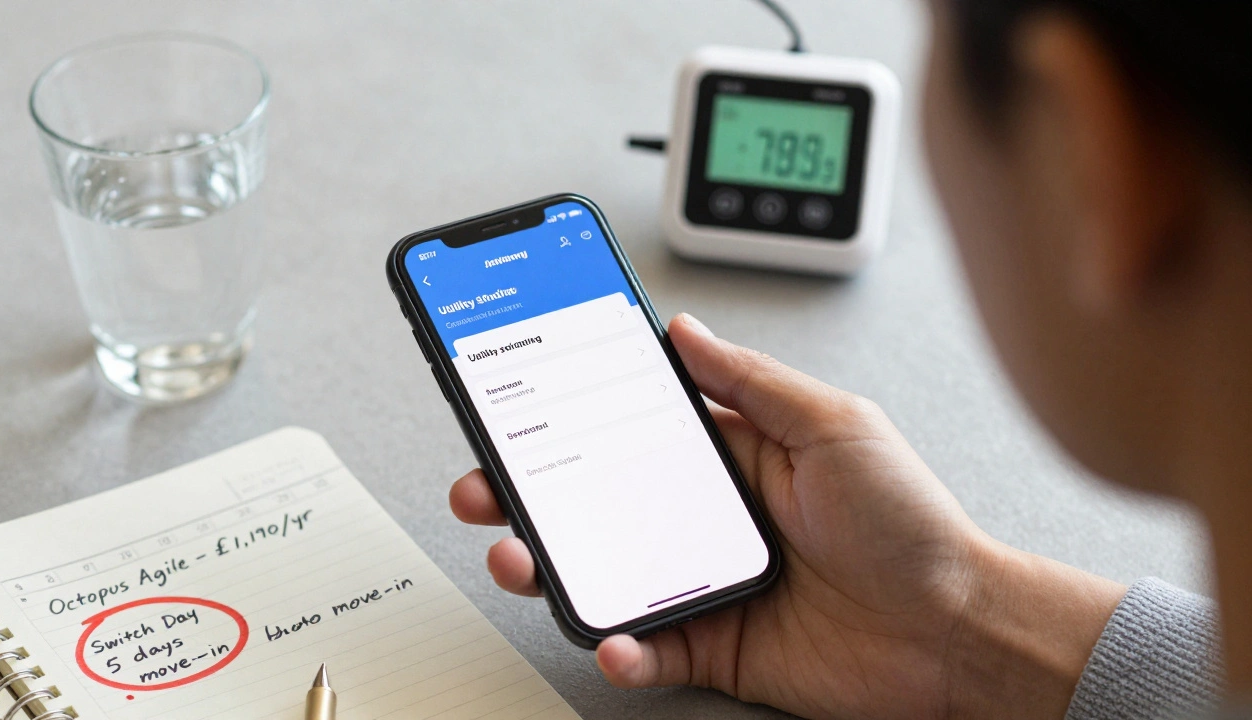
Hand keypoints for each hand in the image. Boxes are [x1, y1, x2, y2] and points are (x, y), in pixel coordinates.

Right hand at [450, 314, 1124, 718]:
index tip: (518, 398)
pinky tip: (612, 638)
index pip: (632, 426)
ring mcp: (704, 580)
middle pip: (597, 500)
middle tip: (486, 483)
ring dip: (550, 566)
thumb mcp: (834, 426)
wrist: (956, 633)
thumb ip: (752, 382)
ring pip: (605, 571)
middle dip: (530, 491)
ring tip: (519, 555)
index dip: (571, 414)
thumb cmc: (910, 525)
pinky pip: (648, 648)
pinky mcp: (713, 643)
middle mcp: (707, 516)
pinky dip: (620, 649)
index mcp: (733, 454)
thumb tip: (685, 332)